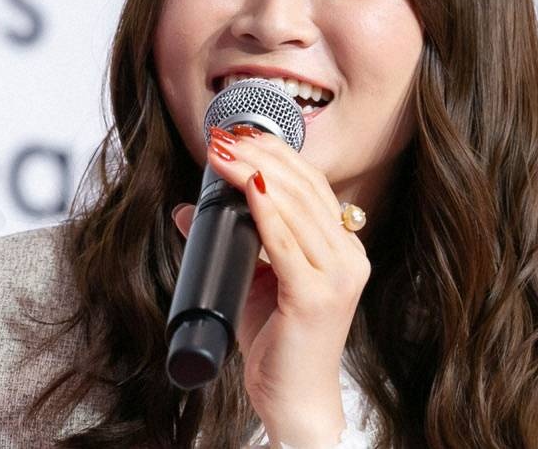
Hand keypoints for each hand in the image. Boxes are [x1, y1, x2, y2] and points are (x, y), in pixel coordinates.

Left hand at [171, 126, 370, 447]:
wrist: (293, 401)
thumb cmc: (278, 344)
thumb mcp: (255, 284)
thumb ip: (233, 244)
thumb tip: (188, 211)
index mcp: (343, 250)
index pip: (314, 188)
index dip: (279, 156)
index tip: (243, 136)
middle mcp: (349, 258)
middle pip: (307, 189)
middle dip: (263, 156)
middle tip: (227, 137)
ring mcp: (338, 276)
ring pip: (297, 207)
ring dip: (256, 172)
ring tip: (225, 152)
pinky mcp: (316, 296)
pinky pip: (286, 242)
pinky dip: (264, 209)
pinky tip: (245, 186)